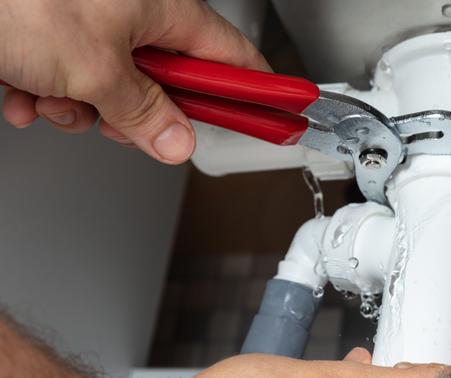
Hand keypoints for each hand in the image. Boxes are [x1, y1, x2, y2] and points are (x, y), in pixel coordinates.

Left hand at [0, 0, 268, 162]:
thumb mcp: (94, 68)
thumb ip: (144, 114)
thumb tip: (177, 142)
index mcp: (162, 7)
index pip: (232, 59)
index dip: (255, 91)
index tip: (276, 114)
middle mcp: (132, 13)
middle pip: (169, 83)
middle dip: (141, 114)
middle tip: (124, 122)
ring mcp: (93, 24)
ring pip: (115, 91)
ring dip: (83, 108)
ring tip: (53, 96)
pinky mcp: (57, 36)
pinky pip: (72, 82)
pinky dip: (49, 95)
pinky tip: (23, 89)